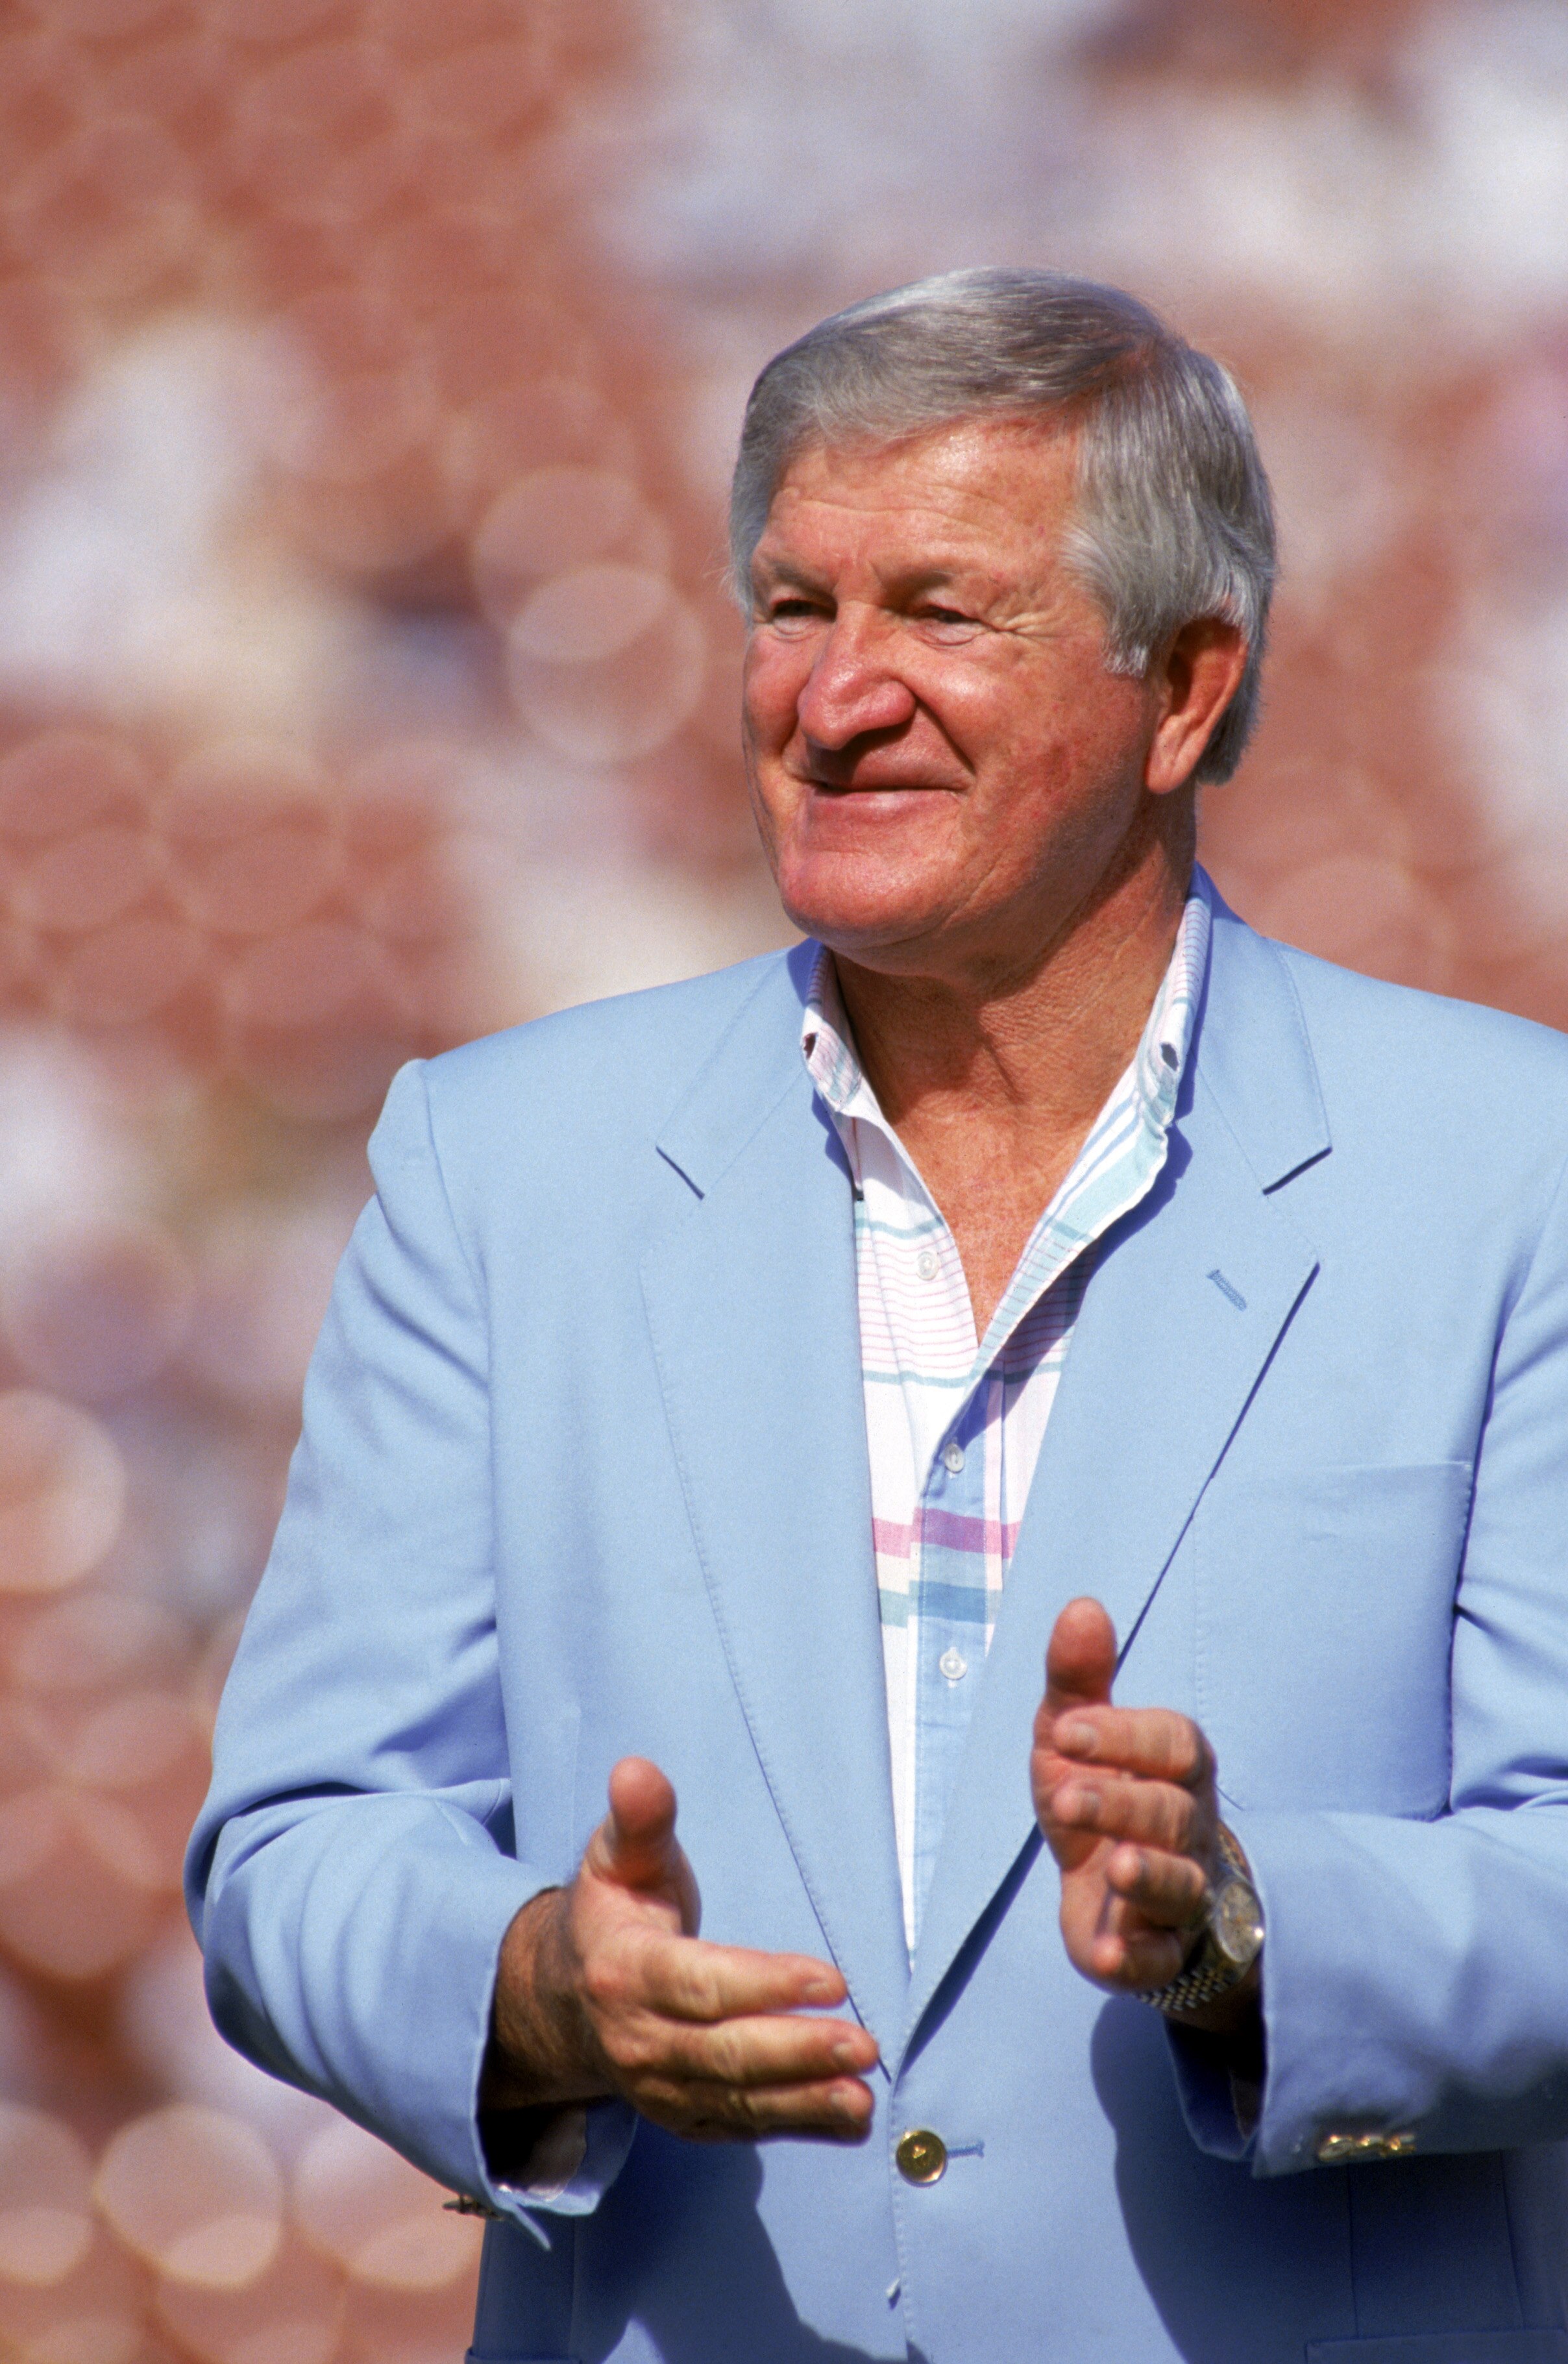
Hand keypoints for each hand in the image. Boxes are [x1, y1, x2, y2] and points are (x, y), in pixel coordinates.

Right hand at [482, 1757, 878, 2141]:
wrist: (563, 1999)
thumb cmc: (613, 1912)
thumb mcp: (617, 1857)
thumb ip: (639, 1819)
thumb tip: (637, 1769)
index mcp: (624, 1970)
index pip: (701, 1983)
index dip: (764, 1985)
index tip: (830, 1979)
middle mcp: (637, 2038)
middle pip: (725, 2052)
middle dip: (797, 2051)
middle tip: (863, 2044)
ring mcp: (659, 2087)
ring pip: (737, 2099)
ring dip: (804, 2100)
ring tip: (864, 2096)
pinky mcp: (684, 2116)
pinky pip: (742, 2126)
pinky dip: (797, 2125)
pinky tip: (850, 2119)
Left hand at [1031, 1597, 1251, 2025]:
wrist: (1118, 1892)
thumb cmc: (1102, 1795)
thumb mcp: (1076, 1736)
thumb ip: (1078, 1678)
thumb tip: (1083, 1605)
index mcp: (1177, 1769)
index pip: (1173, 1743)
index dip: (1124, 1736)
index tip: (1065, 1729)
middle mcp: (1190, 1830)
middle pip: (1172, 1814)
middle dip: (1120, 1803)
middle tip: (1063, 1796)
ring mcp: (1180, 1895)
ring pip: (1180, 1887)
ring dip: (1147, 1876)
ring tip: (1113, 1866)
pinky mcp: (1157, 1954)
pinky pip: (1158, 1962)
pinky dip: (1134, 1960)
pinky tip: (1104, 1954)